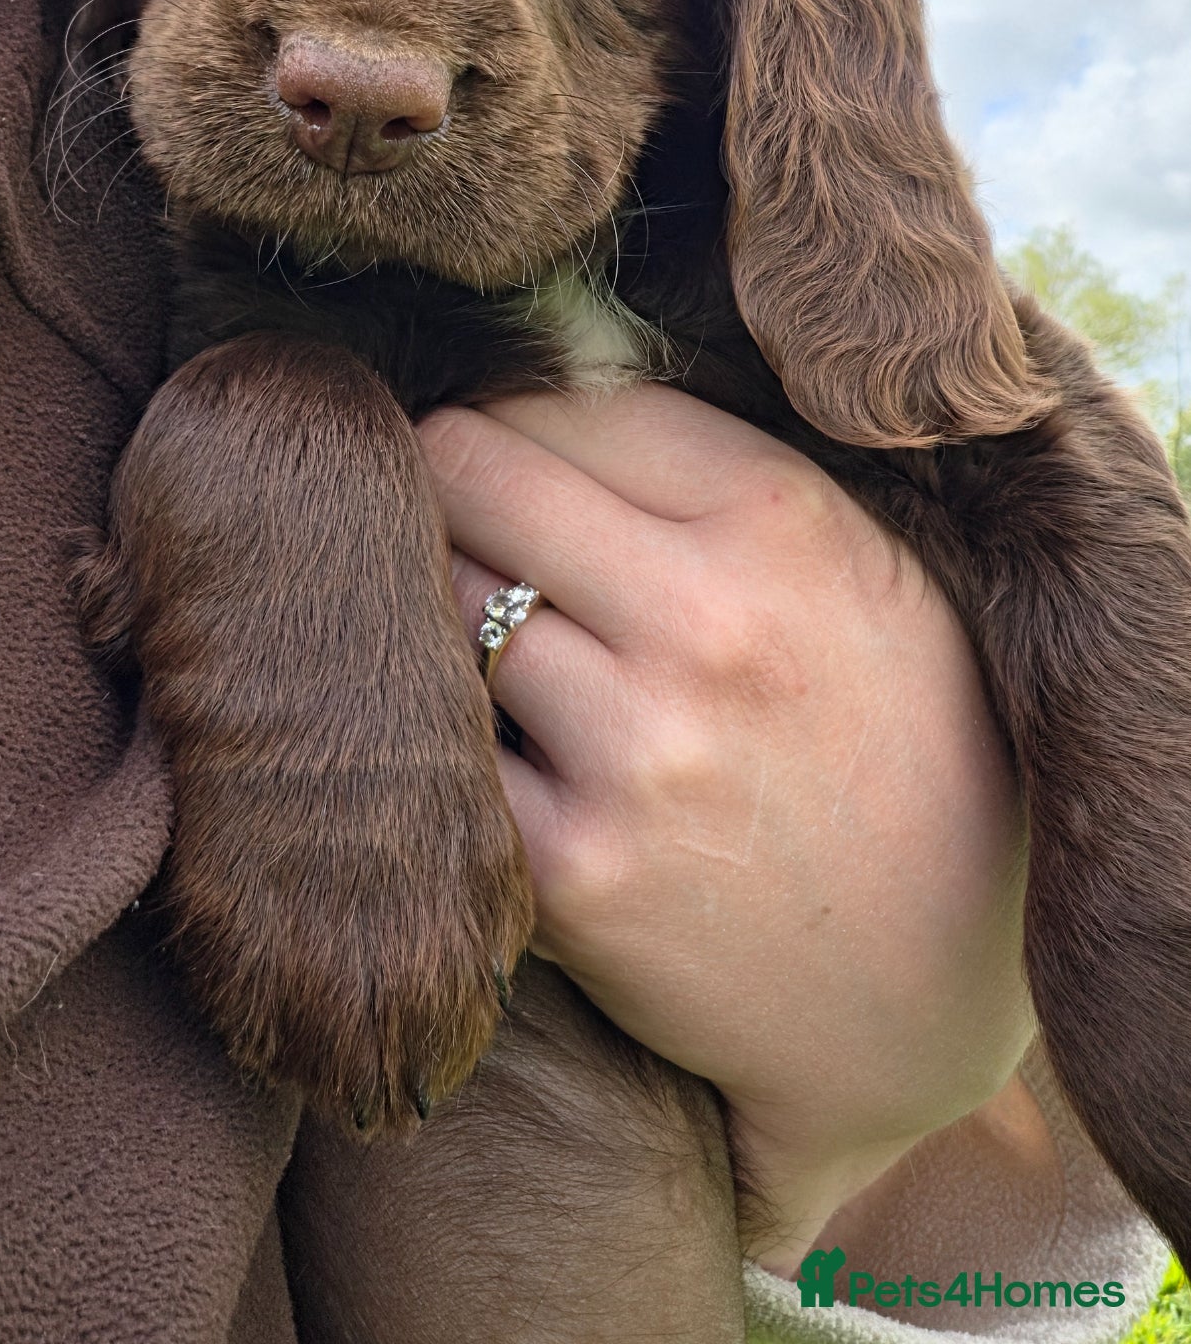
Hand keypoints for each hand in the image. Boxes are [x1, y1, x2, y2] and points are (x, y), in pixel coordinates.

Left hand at [418, 384, 1033, 1272]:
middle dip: (449, 479)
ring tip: (486, 626)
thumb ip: (716, 475)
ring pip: (440, 598)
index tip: (518, 450)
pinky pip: (442, 741)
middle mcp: (709, 623)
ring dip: (442, 602)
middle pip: (470, 470)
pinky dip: (447, 725)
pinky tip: (489, 735)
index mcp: (786, 521)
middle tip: (457, 513)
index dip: (525, 415)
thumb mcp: (864, 571)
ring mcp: (636, 752)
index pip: (572, 400)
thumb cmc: (896, 744)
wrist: (929, 997)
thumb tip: (544, 372)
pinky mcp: (573, 874)